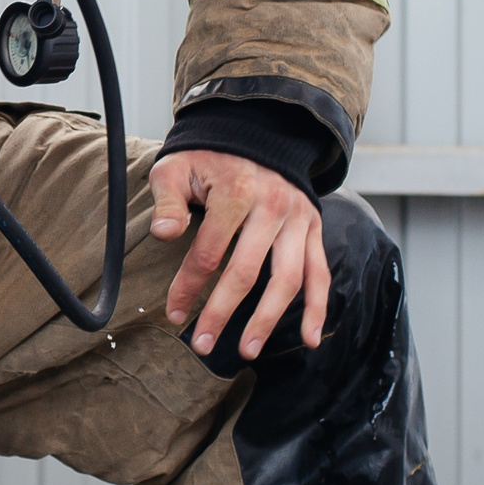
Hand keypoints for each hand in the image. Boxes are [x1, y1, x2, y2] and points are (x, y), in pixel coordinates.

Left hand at [147, 150, 327, 359]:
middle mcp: (272, 206)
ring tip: (247, 350)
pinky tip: (311, 339)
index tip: (174, 314)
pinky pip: (320, 273)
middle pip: (246, 270)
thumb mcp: (176, 167)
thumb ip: (168, 200)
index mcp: (235, 191)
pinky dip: (319, 308)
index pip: (208, 251)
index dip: (189, 286)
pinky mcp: (314, 228)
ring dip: (267, 319)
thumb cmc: (207, 158)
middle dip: (222, 312)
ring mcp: (298, 219)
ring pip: (287, 279)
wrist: (256, 134)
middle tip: (201, 344)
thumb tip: (163, 235)